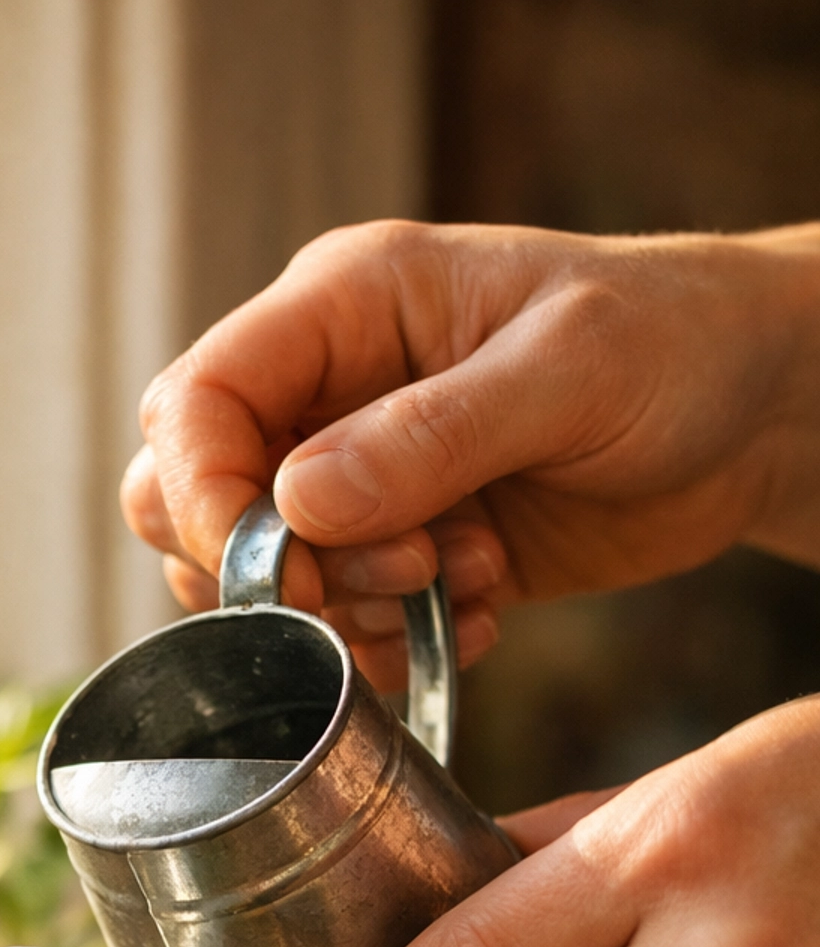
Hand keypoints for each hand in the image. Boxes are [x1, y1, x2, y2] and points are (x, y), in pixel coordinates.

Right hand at [124, 220, 819, 689]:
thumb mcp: (568, 371)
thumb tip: (295, 506)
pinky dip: (394, 642)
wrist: (757, 408)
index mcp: (344, 305)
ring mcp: (357, 472)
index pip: (194, 404)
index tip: (281, 570)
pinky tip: (485, 607)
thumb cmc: (678, 343)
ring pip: (259, 577)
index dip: (204, 498)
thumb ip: (430, 435)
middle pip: (188, 498)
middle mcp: (327, 387)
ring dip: (350, 610)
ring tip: (467, 577)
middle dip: (274, 570)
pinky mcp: (397, 547)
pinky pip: (338, 621)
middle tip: (400, 573)